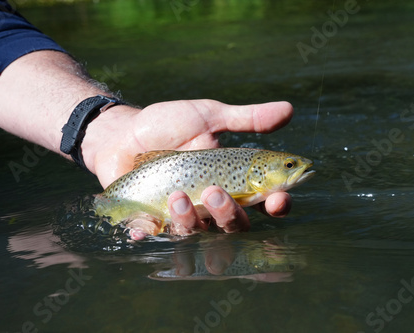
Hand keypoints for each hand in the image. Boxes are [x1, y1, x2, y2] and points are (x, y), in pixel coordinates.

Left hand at [83, 99, 293, 238]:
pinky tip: (146, 226)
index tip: (278, 198)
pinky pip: (155, 234)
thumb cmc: (169, 123)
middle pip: (233, 224)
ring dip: (191, 220)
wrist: (123, 131)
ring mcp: (182, 214)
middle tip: (215, 190)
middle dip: (229, 214)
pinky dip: (151, 233)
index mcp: (230, 180)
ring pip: (197, 233)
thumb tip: (290, 109)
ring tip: (176, 195)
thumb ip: (246, 118)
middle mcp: (210, 203)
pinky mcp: (151, 219)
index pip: (263, 201)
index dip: (276, 205)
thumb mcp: (209, 116)